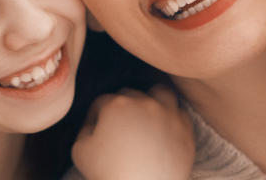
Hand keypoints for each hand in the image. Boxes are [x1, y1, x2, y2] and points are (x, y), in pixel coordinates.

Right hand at [71, 84, 195, 179]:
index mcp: (116, 105)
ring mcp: (168, 114)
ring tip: (147, 116)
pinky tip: (164, 129)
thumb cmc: (110, 173)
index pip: (101, 102)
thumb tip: (95, 124)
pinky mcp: (185, 130)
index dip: (96, 116)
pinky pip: (180, 114)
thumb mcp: (80, 150)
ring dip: (152, 100)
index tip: (98, 128)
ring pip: (161, 93)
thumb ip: (85, 129)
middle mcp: (144, 103)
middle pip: (130, 94)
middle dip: (122, 106)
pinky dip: (172, 118)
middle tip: (120, 125)